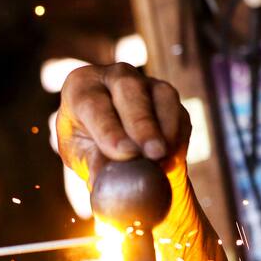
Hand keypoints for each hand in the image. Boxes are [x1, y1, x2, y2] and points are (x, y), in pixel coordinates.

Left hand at [57, 63, 191, 182]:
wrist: (110, 144)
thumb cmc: (87, 145)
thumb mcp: (81, 156)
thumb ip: (93, 164)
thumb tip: (102, 184)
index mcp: (81, 85)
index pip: (93, 104)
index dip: (109, 129)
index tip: (125, 152)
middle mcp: (114, 76)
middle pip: (129, 90)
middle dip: (142, 124)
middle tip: (152, 154)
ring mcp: (145, 82)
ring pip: (161, 96)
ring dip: (165, 131)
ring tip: (162, 161)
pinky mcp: (168, 97)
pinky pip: (179, 113)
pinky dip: (177, 138)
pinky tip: (170, 161)